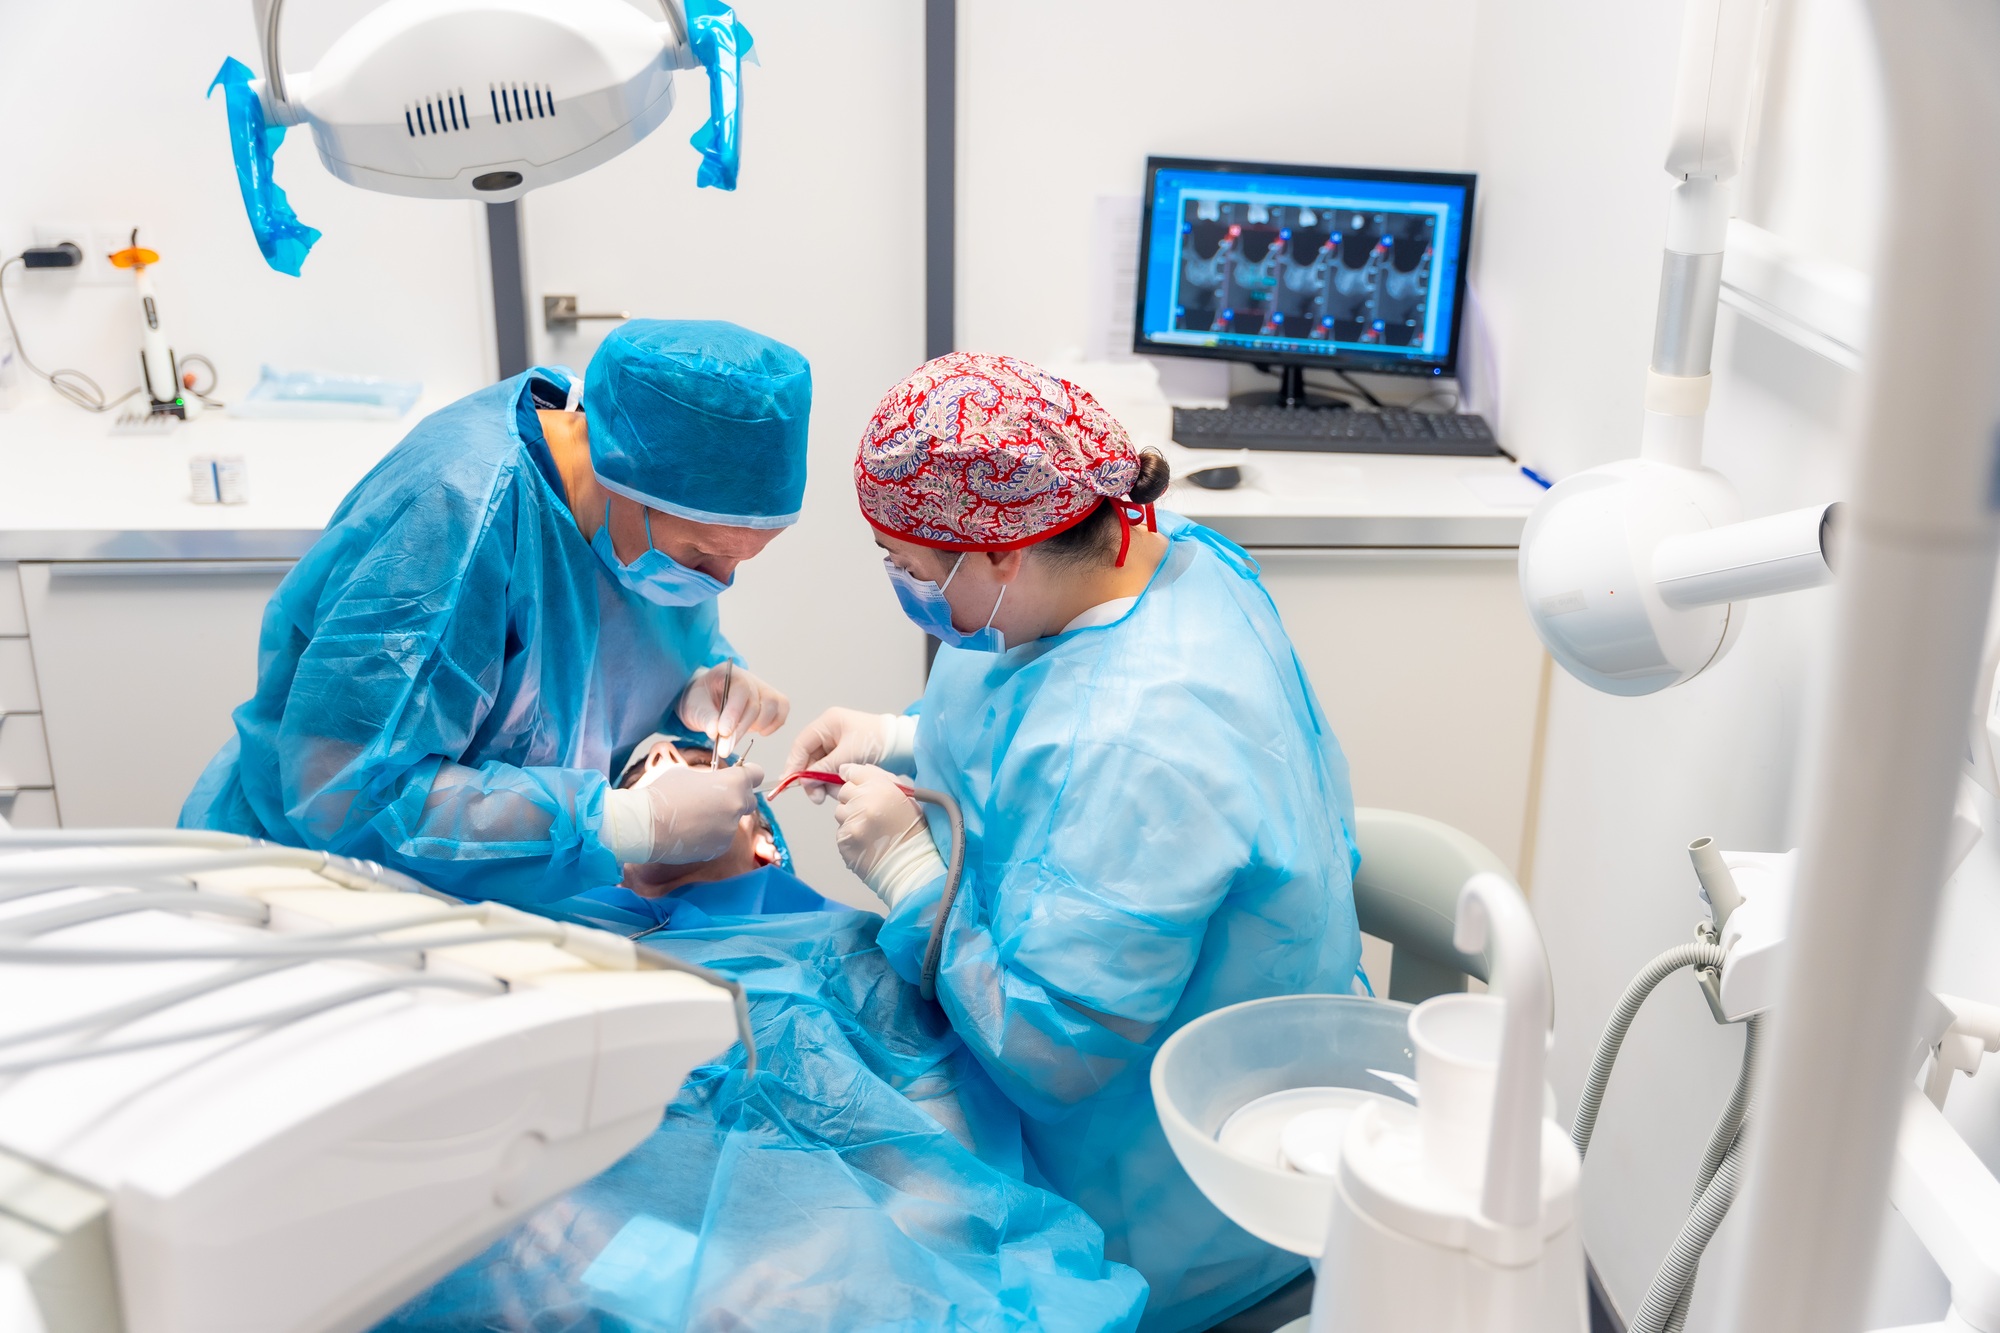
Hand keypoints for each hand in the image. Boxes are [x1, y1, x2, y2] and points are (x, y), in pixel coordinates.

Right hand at [617, 761, 764, 864]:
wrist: (646, 825)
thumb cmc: (663, 794)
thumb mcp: (688, 774)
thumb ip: (709, 779)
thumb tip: (713, 784)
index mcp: (733, 783)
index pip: (756, 774)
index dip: (748, 774)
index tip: (742, 776)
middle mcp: (737, 807)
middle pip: (749, 801)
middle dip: (737, 798)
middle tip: (715, 798)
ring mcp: (729, 830)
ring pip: (732, 822)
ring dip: (721, 819)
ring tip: (694, 818)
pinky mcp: (720, 848)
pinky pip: (721, 838)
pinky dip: (711, 835)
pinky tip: (691, 832)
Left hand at [680, 665, 788, 747]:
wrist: (705, 700)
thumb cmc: (700, 701)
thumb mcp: (694, 708)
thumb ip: (706, 718)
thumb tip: (716, 732)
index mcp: (728, 673)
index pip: (740, 690)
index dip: (734, 712)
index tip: (724, 732)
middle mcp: (749, 679)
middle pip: (755, 703)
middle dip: (740, 729)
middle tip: (725, 747)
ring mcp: (763, 689)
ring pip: (773, 706)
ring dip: (757, 726)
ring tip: (738, 734)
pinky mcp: (771, 701)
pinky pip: (781, 712)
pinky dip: (772, 725)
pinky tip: (757, 731)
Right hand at [783, 708, 908, 803]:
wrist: (902, 744)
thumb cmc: (878, 740)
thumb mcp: (848, 754)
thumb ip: (824, 767)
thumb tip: (805, 781)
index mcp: (827, 724)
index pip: (801, 744)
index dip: (793, 764)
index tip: (789, 781)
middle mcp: (829, 733)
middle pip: (808, 758)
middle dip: (810, 779)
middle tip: (815, 796)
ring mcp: (836, 745)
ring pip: (819, 768)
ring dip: (822, 783)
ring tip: (830, 794)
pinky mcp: (844, 757)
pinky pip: (831, 771)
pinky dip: (832, 782)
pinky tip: (839, 790)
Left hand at [833, 763, 942, 906]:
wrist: (911, 866)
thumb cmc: (911, 831)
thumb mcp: (904, 797)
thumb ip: (880, 780)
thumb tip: (849, 771)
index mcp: (882, 788)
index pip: (855, 772)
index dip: (855, 778)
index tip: (855, 782)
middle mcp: (864, 802)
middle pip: (844, 791)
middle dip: (854, 799)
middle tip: (871, 812)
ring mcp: (852, 823)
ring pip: (839, 811)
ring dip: (851, 817)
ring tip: (870, 828)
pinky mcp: (844, 840)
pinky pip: (840, 831)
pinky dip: (850, 835)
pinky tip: (867, 841)